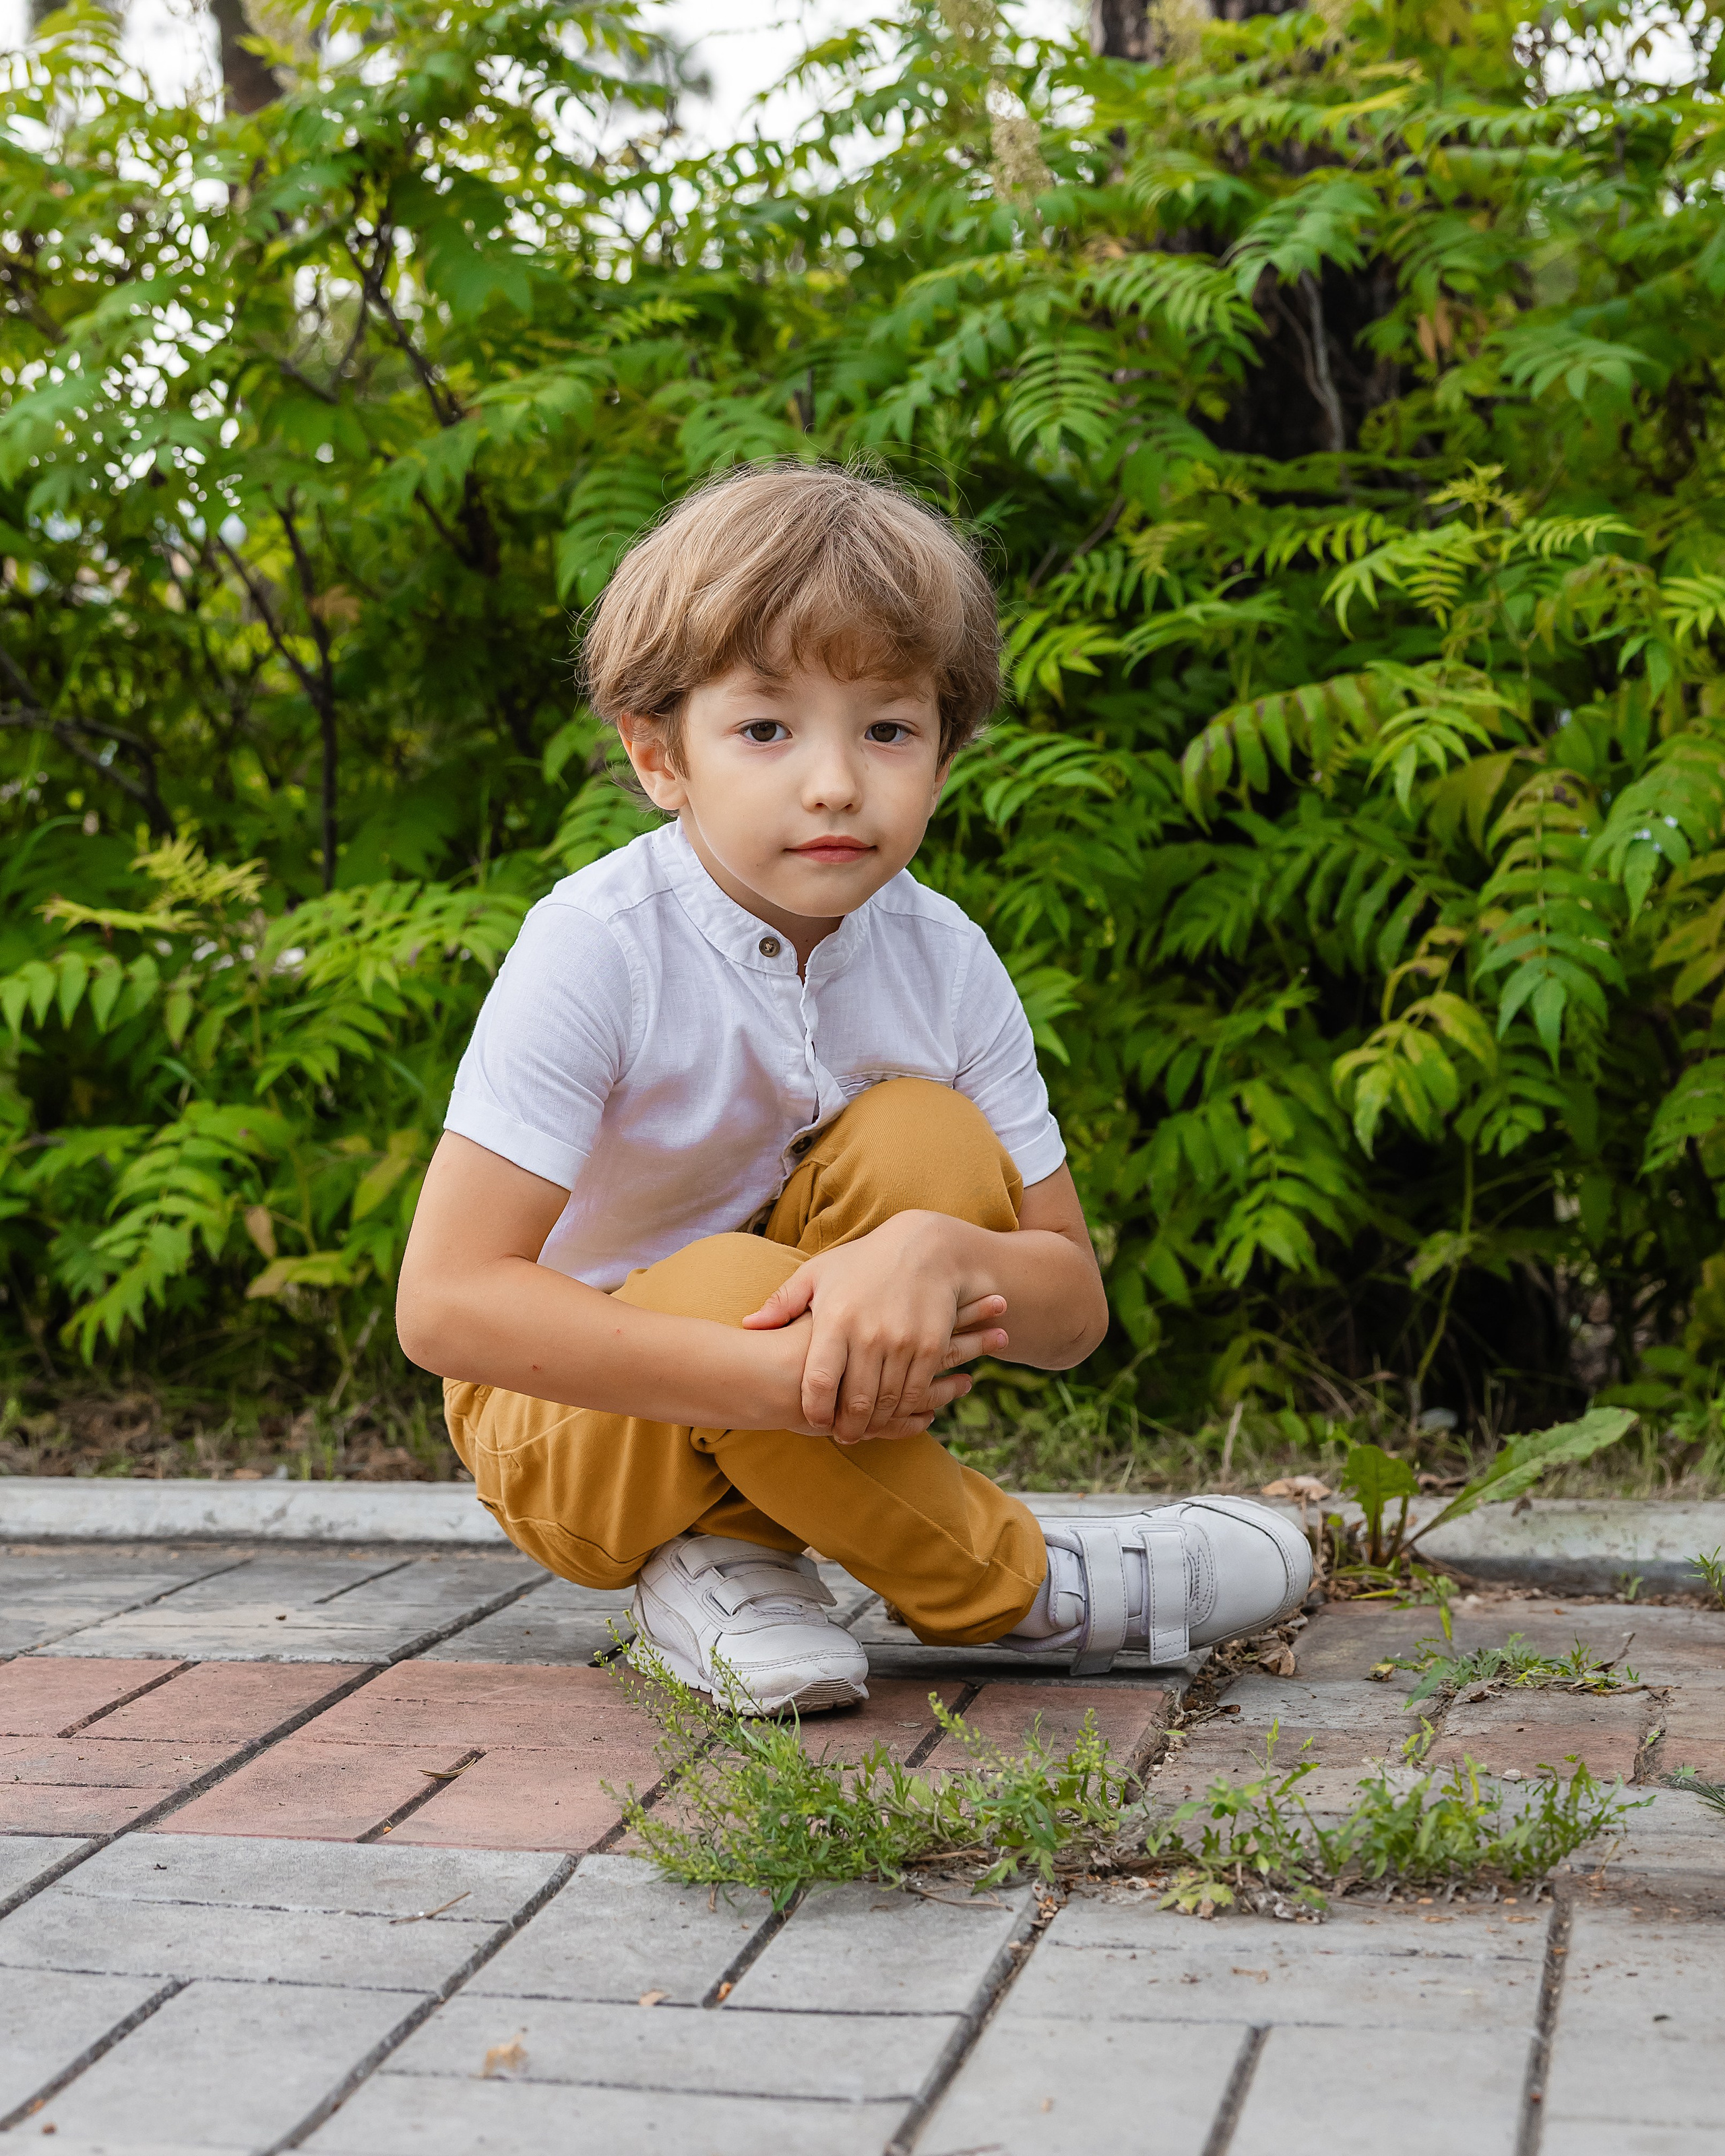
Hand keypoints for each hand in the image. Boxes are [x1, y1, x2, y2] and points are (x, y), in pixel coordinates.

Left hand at [740, 1213, 1007, 1442]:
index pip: (818, 1382)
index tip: (815, 1421)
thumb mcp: (818, 1273)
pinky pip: (915, 1392)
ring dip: (875, 1423)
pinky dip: (903, 1409)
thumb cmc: (863, 1262)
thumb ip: (783, 1303)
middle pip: (854, 1402)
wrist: (925, 1247)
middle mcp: (869, 1334)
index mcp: (835, 1319)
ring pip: (886, 1403)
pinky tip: (893, 1412)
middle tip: (842, 1435)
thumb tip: (748, 1325)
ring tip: (865, 1429)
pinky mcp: (930, 1346)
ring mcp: (902, 1342)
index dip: (815, 1411)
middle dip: (847, 1427)